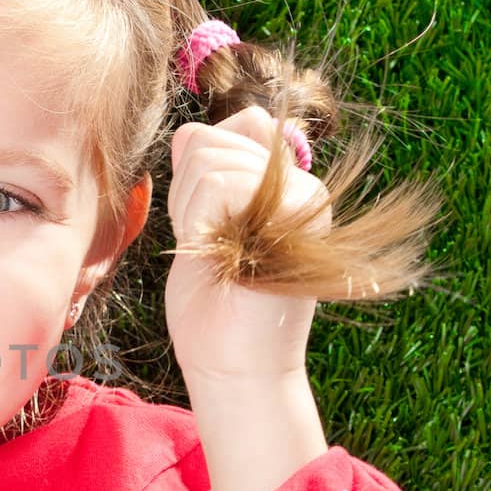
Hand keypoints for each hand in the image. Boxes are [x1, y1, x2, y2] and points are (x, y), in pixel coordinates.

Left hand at [165, 105, 332, 384]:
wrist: (232, 365)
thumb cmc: (213, 303)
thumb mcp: (198, 223)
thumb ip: (202, 172)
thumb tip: (191, 129)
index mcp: (288, 181)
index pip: (232, 124)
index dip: (197, 172)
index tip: (207, 224)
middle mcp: (303, 182)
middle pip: (211, 139)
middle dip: (187, 194)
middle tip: (210, 246)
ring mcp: (302, 196)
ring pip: (208, 160)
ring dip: (189, 212)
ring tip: (217, 255)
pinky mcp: (293, 212)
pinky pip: (215, 183)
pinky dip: (197, 222)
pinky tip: (217, 257)